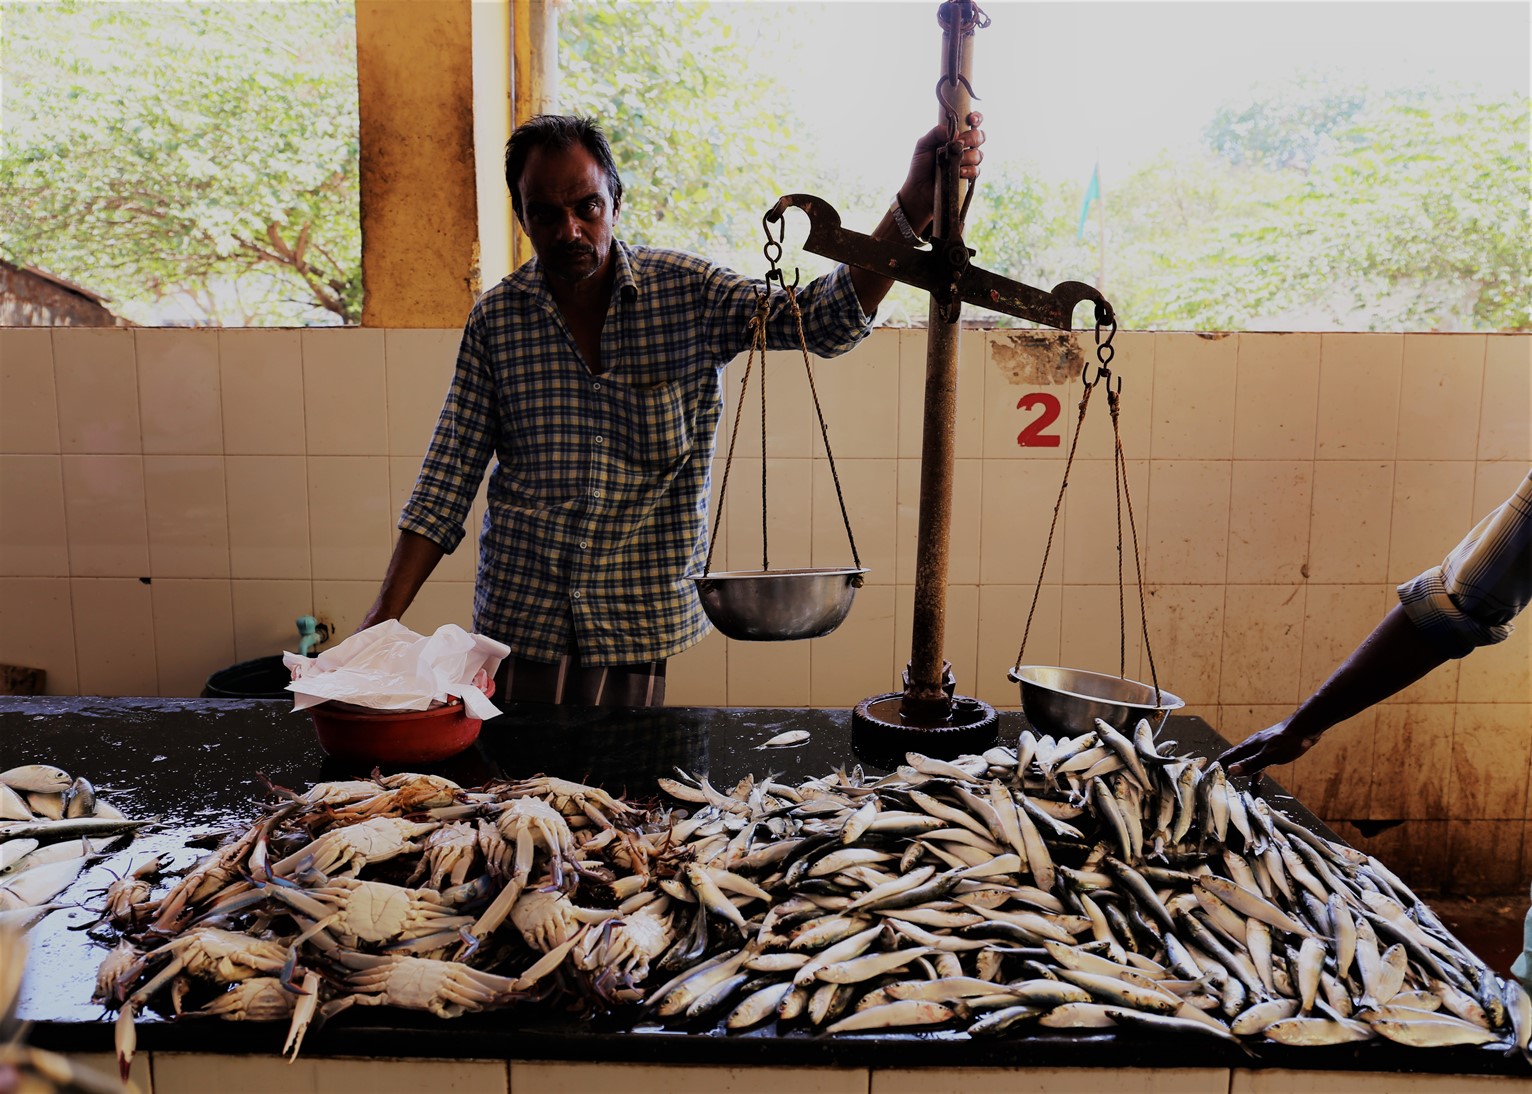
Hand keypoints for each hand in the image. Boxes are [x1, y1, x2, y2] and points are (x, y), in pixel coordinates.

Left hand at [897, 111, 984, 231]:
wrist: (917, 190)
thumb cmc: (919, 166)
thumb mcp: (923, 144)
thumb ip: (936, 132)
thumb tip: (955, 131)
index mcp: (955, 136)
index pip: (972, 123)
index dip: (976, 118)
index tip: (971, 120)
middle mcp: (964, 148)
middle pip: (980, 136)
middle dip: (972, 137)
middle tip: (959, 143)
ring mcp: (967, 163)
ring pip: (979, 154)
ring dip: (968, 156)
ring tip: (955, 161)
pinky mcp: (968, 178)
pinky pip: (976, 171)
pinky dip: (969, 170)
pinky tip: (960, 172)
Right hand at [1216, 718, 1324, 779]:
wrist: (1305, 728)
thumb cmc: (1287, 741)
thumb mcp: (1269, 756)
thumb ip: (1250, 764)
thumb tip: (1230, 770)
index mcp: (1248, 746)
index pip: (1226, 757)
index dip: (1217, 767)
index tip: (1209, 777)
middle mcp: (1251, 746)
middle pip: (1233, 759)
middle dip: (1226, 770)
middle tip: (1219, 783)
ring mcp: (1261, 747)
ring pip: (1245, 761)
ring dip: (1240, 771)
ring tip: (1235, 783)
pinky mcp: (1271, 750)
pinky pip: (1258, 762)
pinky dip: (1254, 771)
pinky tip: (1257, 779)